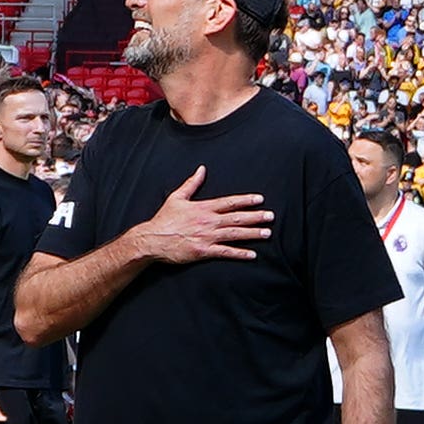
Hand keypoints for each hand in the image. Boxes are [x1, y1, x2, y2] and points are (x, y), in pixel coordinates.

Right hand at [133, 166, 272, 264]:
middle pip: (236, 218)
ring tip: (267, 233)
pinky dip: (239, 253)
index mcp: (203, 208)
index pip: (229, 202)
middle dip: (256, 217)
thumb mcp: (176, 198)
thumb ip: (192, 184)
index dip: (246, 200)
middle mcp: (208, 221)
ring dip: (252, 233)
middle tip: (271, 216)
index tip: (260, 199)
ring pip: (234, 234)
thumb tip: (202, 169)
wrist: (151, 239)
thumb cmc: (163, 219)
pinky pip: (225, 252)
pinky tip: (252, 254)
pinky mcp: (203, 251)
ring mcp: (206, 236)